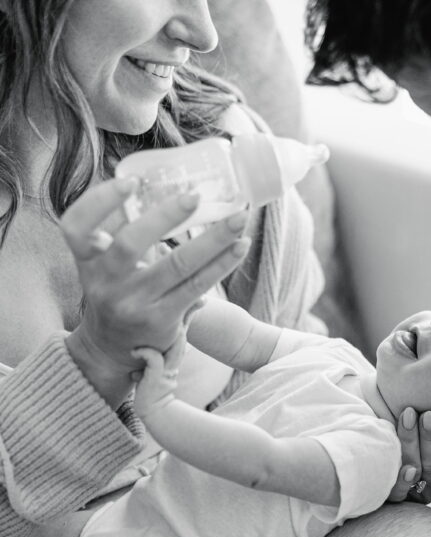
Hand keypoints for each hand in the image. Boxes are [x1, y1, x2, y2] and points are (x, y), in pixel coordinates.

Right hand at [60, 177, 249, 401]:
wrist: (114, 348)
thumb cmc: (118, 292)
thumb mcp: (106, 265)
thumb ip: (122, 232)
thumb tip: (155, 186)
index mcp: (86, 261)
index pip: (77, 226)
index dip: (100, 200)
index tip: (131, 181)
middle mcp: (104, 283)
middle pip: (130, 244)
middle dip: (165, 216)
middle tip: (195, 195)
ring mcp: (133, 304)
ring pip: (177, 265)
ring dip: (213, 239)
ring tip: (239, 218)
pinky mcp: (161, 319)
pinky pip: (197, 286)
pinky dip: (222, 263)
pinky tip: (240, 246)